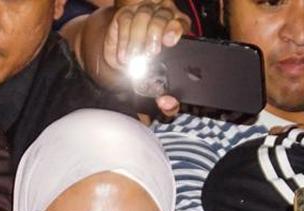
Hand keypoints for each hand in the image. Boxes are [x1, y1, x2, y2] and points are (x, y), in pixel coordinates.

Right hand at [105, 0, 189, 116]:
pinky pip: (126, 20)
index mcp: (177, 32)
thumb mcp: (158, 87)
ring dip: (138, 39)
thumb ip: (167, 100)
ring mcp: (144, 14)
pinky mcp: (126, 15)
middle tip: (150, 52)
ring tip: (134, 57)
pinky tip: (124, 54)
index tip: (169, 41)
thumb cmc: (147, 72)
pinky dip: (124, 39)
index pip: (180, 23)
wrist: (123, 60)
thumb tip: (168, 104)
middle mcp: (163, 18)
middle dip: (155, 33)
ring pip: (144, 16)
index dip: (175, 29)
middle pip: (163, 16)